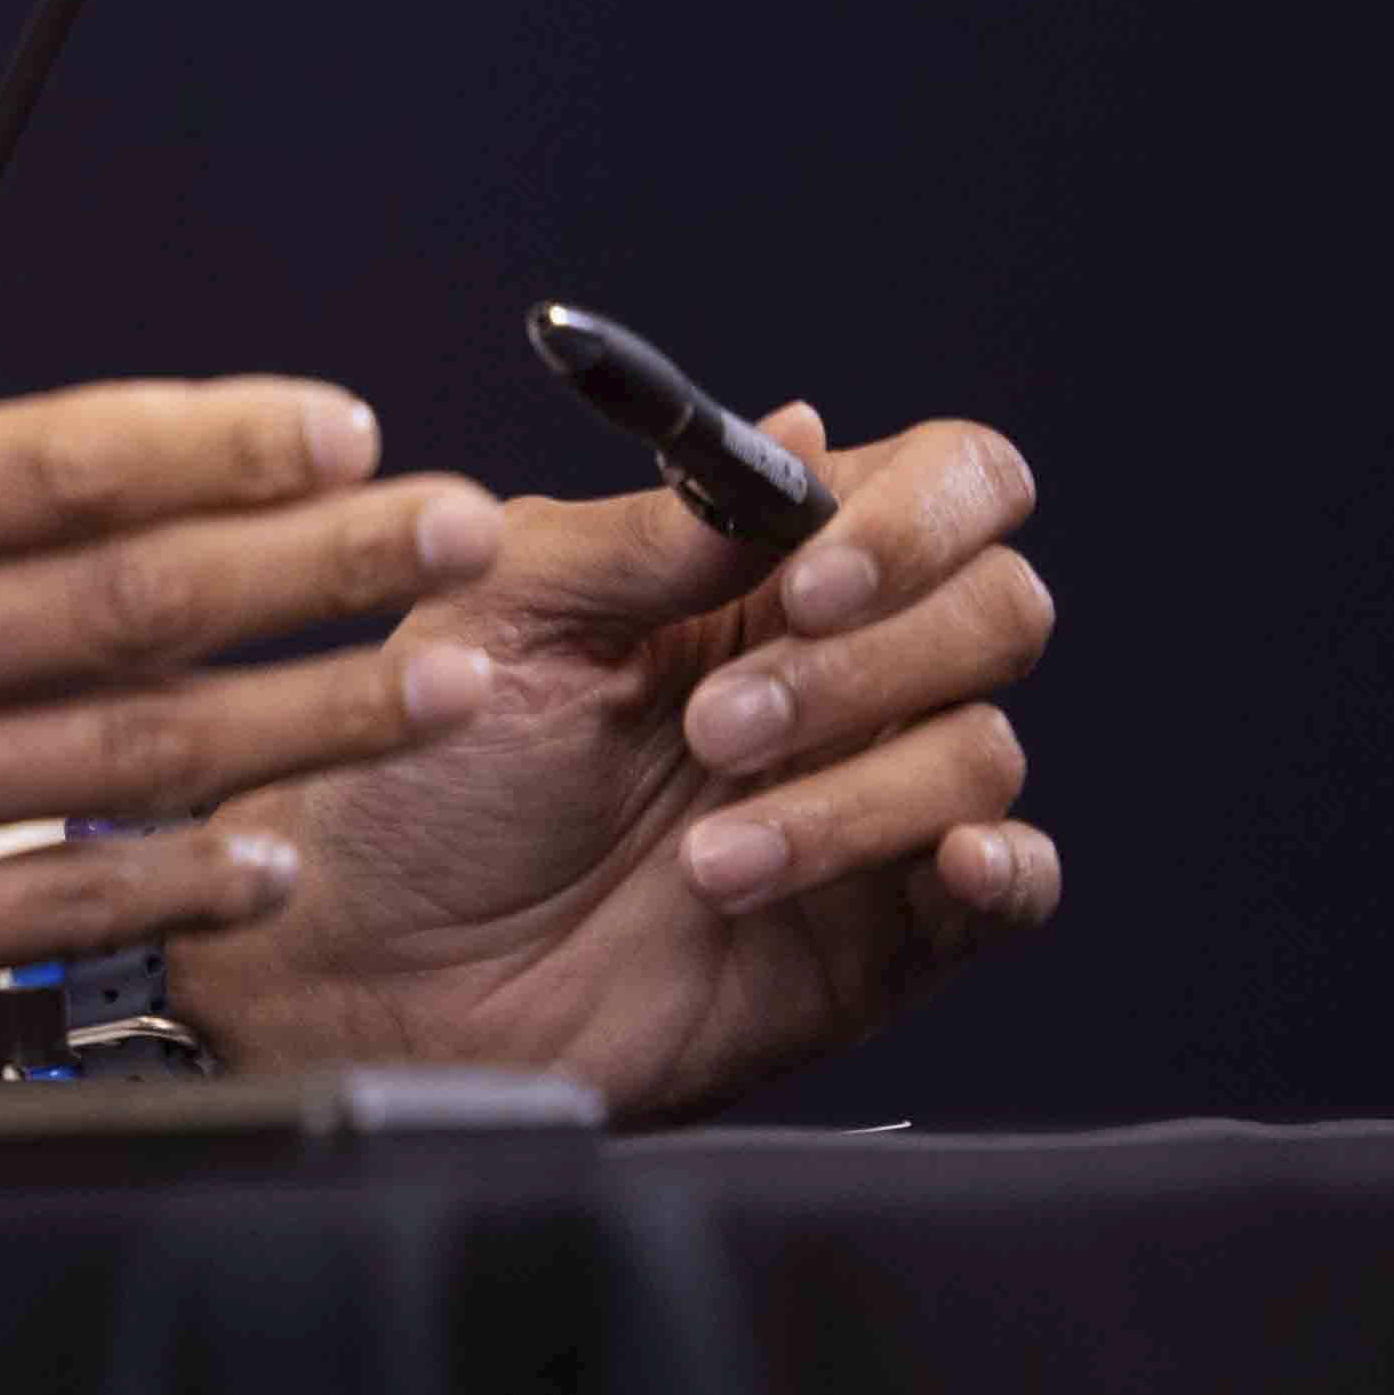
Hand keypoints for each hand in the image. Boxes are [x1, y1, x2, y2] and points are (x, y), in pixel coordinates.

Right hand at [0, 185, 502, 1088]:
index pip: (41, 458)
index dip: (215, 437)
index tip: (336, 427)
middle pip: (124, 597)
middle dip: (322, 561)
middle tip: (454, 535)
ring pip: (124, 752)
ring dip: (304, 712)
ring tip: (434, 678)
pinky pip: (53, 908)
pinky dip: (180, 876)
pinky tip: (273, 845)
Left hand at [168, 405, 1059, 1109]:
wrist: (377, 962)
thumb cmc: (418, 774)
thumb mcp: (502, 617)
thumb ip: (648, 536)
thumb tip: (804, 431)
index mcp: (754, 574)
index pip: (942, 485)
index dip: (917, 516)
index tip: (815, 581)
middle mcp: (836, 674)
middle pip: (998, 609)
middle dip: (872, 663)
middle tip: (715, 728)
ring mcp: (869, 797)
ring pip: (980, 750)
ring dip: (848, 796)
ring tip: (701, 856)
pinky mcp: (886, 929)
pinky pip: (1016, 884)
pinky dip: (1004, 869)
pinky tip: (942, 867)